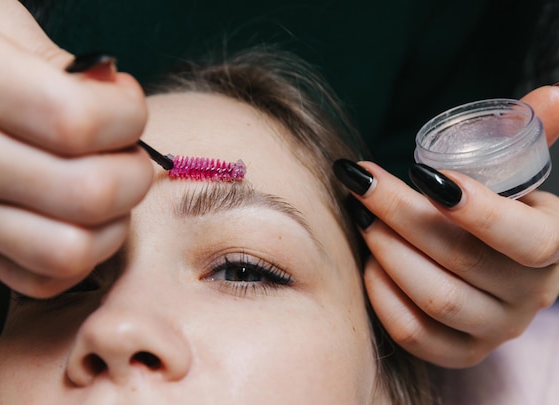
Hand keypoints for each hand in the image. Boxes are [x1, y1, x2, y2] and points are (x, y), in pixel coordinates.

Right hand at [0, 0, 152, 296]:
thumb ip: (59, 60)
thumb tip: (114, 90)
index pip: (79, 121)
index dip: (128, 115)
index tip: (124, 103)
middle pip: (90, 193)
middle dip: (133, 172)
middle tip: (124, 151)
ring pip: (71, 249)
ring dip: (113, 222)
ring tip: (108, 190)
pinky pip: (43, 279)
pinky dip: (80, 258)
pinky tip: (78, 221)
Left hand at [335, 85, 558, 367]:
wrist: (490, 265)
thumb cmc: (498, 210)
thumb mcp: (521, 174)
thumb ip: (534, 133)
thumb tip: (553, 94)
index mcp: (554, 247)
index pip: (529, 240)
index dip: (479, 210)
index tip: (425, 174)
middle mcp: (531, 296)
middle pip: (464, 261)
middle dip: (402, 215)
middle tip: (363, 182)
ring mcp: (495, 329)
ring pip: (436, 298)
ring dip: (388, 251)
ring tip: (360, 214)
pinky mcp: (459, 351)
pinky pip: (416, 334)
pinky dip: (384, 297)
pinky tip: (369, 262)